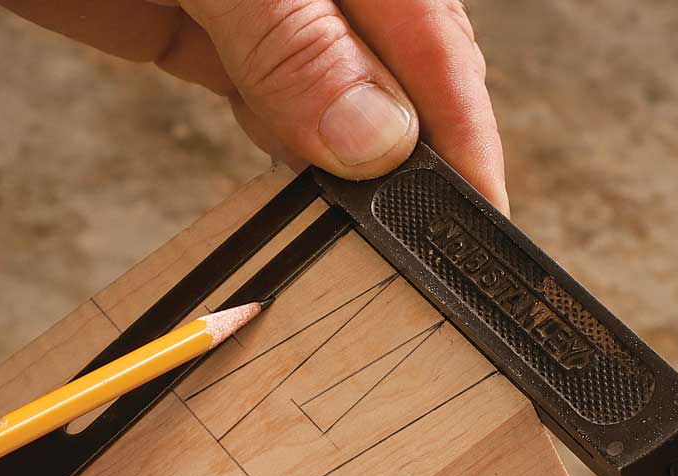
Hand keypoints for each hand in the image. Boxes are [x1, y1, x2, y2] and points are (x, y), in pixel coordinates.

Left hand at [0, 0, 506, 210]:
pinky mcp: (200, 29)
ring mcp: (259, 7)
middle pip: (396, 75)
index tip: (477, 217)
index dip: (464, 133)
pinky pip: (264, 96)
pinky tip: (296, 182)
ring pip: (330, 96)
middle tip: (420, 248)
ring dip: (345, 166)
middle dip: (412, 159)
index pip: (434, 44)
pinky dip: (282, 145)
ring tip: (364, 237)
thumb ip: (288, 35)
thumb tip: (374, 135)